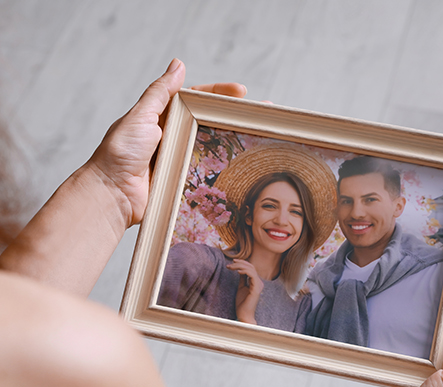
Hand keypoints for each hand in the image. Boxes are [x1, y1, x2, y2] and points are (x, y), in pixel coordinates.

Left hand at [0, 58, 248, 295]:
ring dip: (235, 140)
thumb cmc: (119, 153)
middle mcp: (173, 135)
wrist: (111, 194)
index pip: (196, 98)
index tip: (241, 91)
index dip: (219, 93)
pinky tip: (243, 164)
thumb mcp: (140, 116)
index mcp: (162, 116)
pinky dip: (224, 166)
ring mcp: (179, 158)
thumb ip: (160, 92)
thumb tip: (178, 64)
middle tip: (260, 113)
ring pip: (213, 145)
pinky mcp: (183, 179)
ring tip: (259, 135)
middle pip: (209, 121)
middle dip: (235, 115)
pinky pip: (207, 171)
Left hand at [229, 259, 263, 324]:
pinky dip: (244, 271)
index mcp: (256, 282)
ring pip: (251, 269)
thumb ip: (243, 278)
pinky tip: (237, 271)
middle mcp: (259, 282)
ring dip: (239, 266)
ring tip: (230, 267)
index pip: (251, 268)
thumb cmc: (242, 303)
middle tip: (229, 264)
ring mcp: (259, 285)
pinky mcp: (256, 288)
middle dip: (239, 263)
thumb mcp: (241, 287)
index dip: (242, 263)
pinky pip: (252, 275)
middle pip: (251, 267)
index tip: (232, 262)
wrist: (244, 314)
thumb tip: (240, 270)